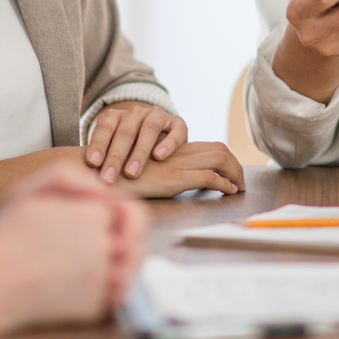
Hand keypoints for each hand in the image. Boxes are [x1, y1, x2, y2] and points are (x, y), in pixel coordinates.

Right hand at [0, 163, 145, 325]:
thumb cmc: (4, 235)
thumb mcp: (28, 189)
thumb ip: (69, 177)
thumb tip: (102, 189)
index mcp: (92, 215)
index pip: (126, 212)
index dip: (113, 218)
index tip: (100, 225)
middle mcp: (102, 245)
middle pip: (132, 243)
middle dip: (122, 244)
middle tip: (101, 249)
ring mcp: (100, 278)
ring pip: (128, 272)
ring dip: (118, 270)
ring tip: (90, 270)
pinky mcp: (94, 306)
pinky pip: (114, 299)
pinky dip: (105, 294)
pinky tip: (82, 288)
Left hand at [84, 101, 187, 182]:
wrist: (160, 134)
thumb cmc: (128, 148)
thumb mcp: (113, 147)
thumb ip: (102, 156)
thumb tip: (83, 176)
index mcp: (116, 116)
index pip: (105, 127)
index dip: (98, 144)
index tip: (92, 163)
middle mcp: (136, 113)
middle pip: (125, 132)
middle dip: (115, 156)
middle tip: (108, 178)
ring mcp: (157, 115)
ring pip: (149, 129)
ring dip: (139, 152)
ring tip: (131, 173)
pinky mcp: (177, 123)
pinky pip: (174, 130)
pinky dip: (167, 143)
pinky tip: (159, 157)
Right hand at [113, 140, 244, 198]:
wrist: (98, 174)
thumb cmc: (114, 177)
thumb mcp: (141, 170)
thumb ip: (158, 170)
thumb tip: (172, 182)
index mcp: (171, 150)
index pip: (208, 147)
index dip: (225, 158)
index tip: (231, 173)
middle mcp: (177, 153)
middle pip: (219, 149)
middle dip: (236, 165)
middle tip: (241, 182)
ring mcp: (176, 164)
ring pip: (220, 159)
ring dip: (235, 173)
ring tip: (239, 187)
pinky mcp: (173, 178)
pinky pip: (208, 177)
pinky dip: (223, 184)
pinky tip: (227, 191)